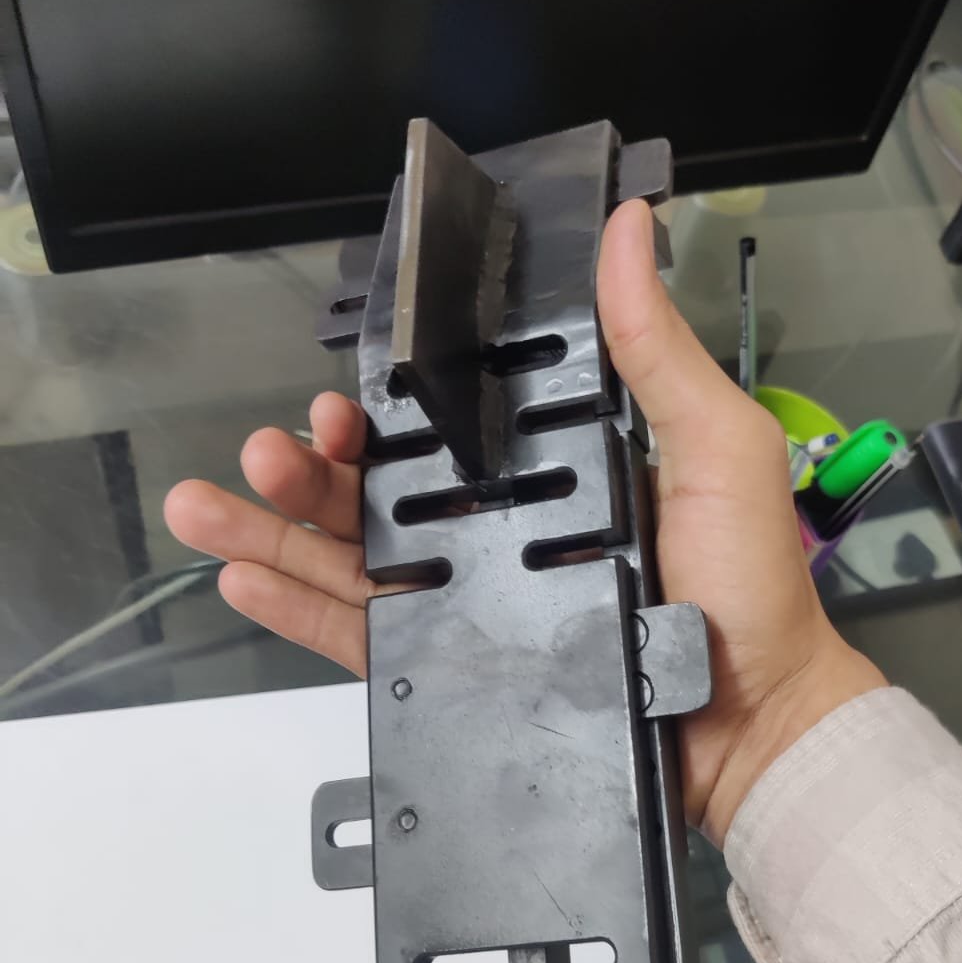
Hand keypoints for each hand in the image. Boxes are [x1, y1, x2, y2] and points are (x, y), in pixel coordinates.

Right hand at [164, 200, 882, 843]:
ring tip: (209, 505)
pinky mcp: (458, 669)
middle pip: (378, 489)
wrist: (751, 729)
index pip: (447, 427)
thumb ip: (660, 352)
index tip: (343, 389)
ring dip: (276, 528)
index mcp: (554, 472)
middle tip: (274, 448)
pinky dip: (297, 609)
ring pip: (352, 557)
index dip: (385, 405)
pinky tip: (243, 578)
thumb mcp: (715, 449)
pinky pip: (365, 634)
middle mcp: (504, 531)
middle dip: (310, 465)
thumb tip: (631, 232)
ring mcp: (475, 603)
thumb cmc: (748, 592)